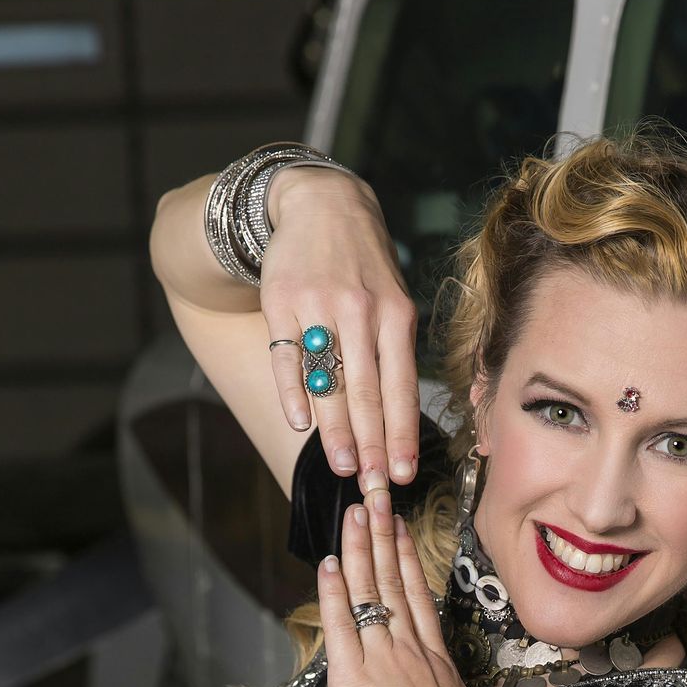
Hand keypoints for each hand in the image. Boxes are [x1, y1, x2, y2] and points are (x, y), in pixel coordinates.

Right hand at [261, 167, 419, 489]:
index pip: (401, 386)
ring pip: (328, 378)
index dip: (402, 433)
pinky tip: (300, 425)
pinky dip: (293, 393)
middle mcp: (360, 310)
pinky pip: (286, 356)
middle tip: (374, 483)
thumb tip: (397, 422)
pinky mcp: (282, 299)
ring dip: (336, 429)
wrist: (322, 203)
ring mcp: (319, 304)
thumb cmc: (364, 268)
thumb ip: (394, 354)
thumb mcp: (393, 301)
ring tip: (342, 465)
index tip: (404, 473)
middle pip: (366, 389)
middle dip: (371, 443)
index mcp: (395, 315)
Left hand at [318, 488, 492, 686]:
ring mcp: (383, 656)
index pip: (417, 596)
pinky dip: (333, 591)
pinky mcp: (355, 675)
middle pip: (392, 581)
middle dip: (381, 537)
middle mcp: (410, 647)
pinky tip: (328, 562)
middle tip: (373, 500)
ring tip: (354, 513)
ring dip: (359, 549)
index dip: (406, 559)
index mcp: (435, 658)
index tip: (400, 529)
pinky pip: (341, 624)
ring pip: (368, 591)